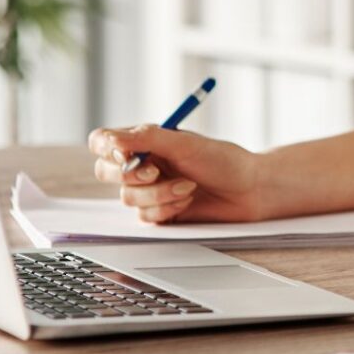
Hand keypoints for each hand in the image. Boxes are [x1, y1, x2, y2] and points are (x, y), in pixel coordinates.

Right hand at [88, 124, 263, 224]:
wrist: (248, 190)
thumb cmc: (223, 160)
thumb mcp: (186, 143)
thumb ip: (148, 138)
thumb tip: (111, 139)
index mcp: (147, 141)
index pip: (104, 142)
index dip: (106, 148)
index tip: (124, 153)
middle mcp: (143, 164)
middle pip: (106, 171)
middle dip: (130, 175)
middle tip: (155, 171)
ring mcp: (148, 190)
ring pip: (127, 197)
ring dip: (158, 193)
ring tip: (188, 186)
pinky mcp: (157, 213)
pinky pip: (143, 216)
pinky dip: (166, 208)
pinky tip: (187, 201)